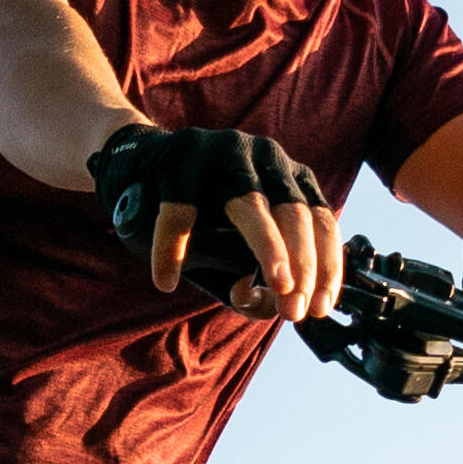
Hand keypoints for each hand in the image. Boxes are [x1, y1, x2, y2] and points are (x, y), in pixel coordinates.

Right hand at [88, 124, 340, 320]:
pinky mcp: (178, 157)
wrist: (137, 168)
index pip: (320, 223)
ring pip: (250, 206)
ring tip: (264, 291)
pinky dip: (171, 248)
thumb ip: (252, 281)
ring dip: (265, 250)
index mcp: (288, 178)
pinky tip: (165, 280)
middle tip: (293, 312)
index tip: (320, 308)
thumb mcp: (230, 251)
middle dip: (300, 268)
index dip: (325, 268)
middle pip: (294, 215)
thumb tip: (265, 304)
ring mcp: (223, 151)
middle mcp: (265, 158)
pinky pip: (180, 208)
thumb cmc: (195, 217)